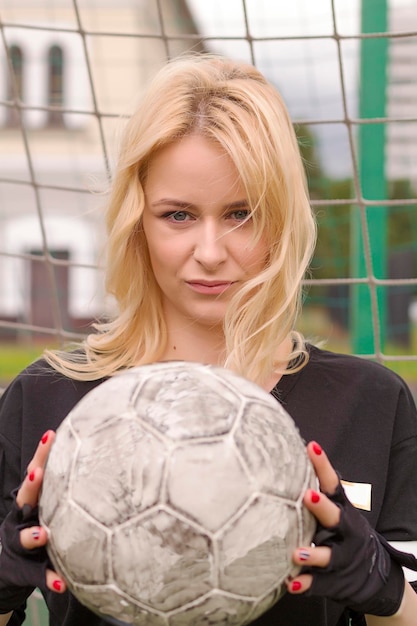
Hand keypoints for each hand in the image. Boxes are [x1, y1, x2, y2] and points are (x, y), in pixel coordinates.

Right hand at [0, 431, 65, 612]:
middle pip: (24, 498)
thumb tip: (100, 453)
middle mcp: (22, 519)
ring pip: (23, 538)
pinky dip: (49, 578)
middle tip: (37, 472)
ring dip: (32, 535)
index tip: (50, 435)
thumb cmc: (39, 527)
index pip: (36, 473)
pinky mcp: (24, 569)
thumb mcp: (48, 506)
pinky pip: (37, 574)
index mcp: (32, 501)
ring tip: (43, 534)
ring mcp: (20, 544)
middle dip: (31, 484)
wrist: (10, 568)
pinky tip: (61, 583)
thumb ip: (67, 488)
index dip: (41, 454)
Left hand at [286, 441, 405, 615]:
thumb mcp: (336, 510)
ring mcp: (341, 557)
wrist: (373, 575)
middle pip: (335, 517)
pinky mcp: (334, 581)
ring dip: (313, 553)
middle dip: (322, 507)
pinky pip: (319, 584)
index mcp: (343, 509)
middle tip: (308, 496)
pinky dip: (306, 584)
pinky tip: (291, 583)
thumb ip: (316, 489)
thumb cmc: (342, 532)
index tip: (312, 447)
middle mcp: (344, 531)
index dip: (323, 465)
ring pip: (328, 555)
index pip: (333, 483)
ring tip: (297, 553)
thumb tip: (287, 455)